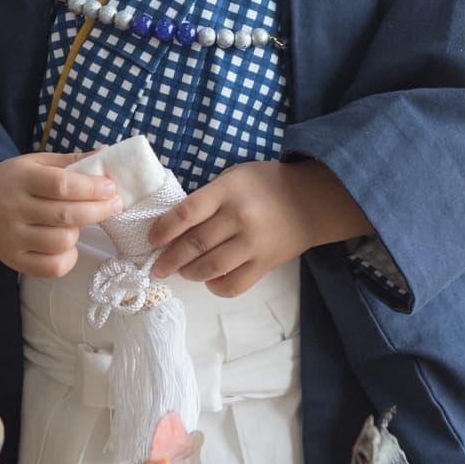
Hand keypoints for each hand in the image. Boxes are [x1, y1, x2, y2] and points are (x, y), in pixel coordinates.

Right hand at [0, 152, 120, 278]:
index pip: (62, 185)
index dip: (91, 188)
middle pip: (66, 216)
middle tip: (115, 204)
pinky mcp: (13, 260)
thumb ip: (71, 161)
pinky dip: (68, 258)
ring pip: (62, 242)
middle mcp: (13, 209)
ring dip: (78, 232)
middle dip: (99, 210)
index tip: (111, 187)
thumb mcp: (37, 162)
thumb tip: (107, 153)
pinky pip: (51, 268)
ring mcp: (11, 238)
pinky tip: (68, 245)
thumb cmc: (14, 180)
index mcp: (21, 179)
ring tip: (75, 223)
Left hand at [146, 159, 369, 297]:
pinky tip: (209, 280)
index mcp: (228, 191)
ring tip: (182, 271)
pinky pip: (233, 285)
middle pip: (194, 244)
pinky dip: (215, 286)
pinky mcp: (265, 264)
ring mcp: (253, 244)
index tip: (151, 240)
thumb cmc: (267, 185)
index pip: (186, 213)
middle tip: (157, 267)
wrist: (313, 201)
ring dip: (189, 273)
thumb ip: (207, 198)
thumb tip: (175, 226)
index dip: (163, 230)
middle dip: (169, 259)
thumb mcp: (235, 177)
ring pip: (210, 268)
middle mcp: (239, 218)